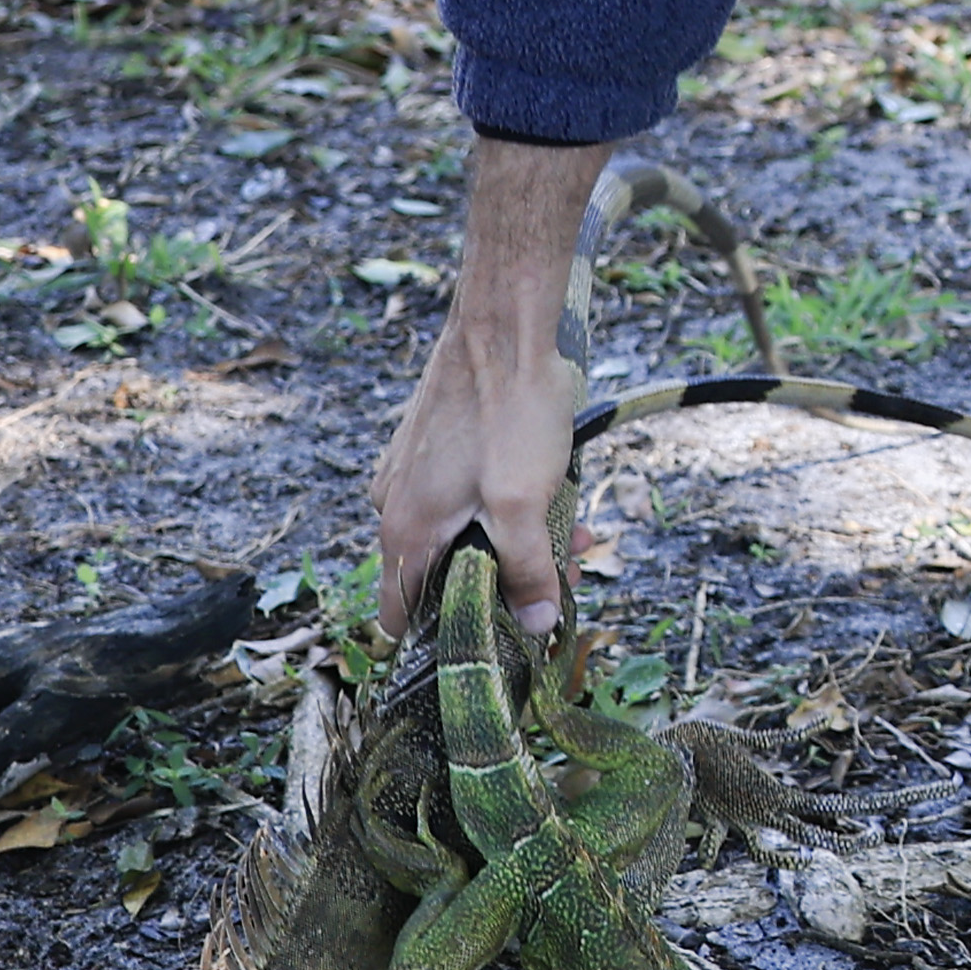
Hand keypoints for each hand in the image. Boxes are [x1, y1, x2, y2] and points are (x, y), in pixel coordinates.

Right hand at [365, 130, 610, 630]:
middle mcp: (394, 507)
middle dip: (507, 584)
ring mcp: (411, 475)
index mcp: (405, 532)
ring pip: (464, 535)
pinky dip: (506, 506)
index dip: (445, 640)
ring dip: (518, 542)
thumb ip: (529, 570)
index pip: (399, 618)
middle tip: (565, 576)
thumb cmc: (510, 411)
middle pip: (444, 577)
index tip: (496, 646)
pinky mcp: (433, 449)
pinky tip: (554, 492)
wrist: (504, 324)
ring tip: (576, 531)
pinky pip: (467, 497)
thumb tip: (536, 625)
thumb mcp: (527, 503)